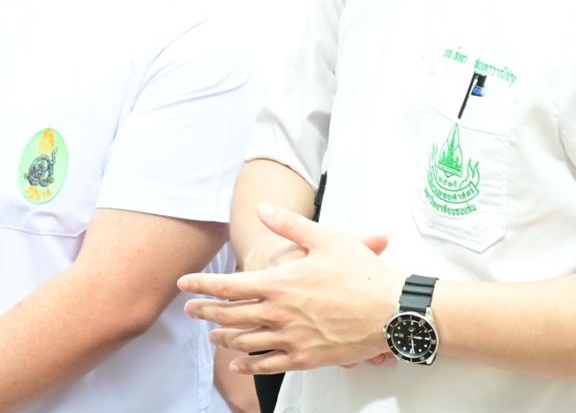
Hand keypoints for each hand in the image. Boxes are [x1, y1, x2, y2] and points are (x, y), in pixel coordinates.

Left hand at [180, 203, 400, 374]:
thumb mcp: (325, 238)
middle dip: (206, 313)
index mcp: (280, 284)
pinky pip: (268, 365)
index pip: (229, 286)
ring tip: (212, 336)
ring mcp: (291, 340)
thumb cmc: (361, 273)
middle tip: (191, 312)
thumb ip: (289, 224)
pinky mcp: (305, 358)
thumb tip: (263, 210)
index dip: (203, 285)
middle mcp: (279, 314)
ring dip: (224, 338)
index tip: (185, 284)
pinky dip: (248, 365)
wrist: (390, 312)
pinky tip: (239, 364)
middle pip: (230, 317)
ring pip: (246, 342)